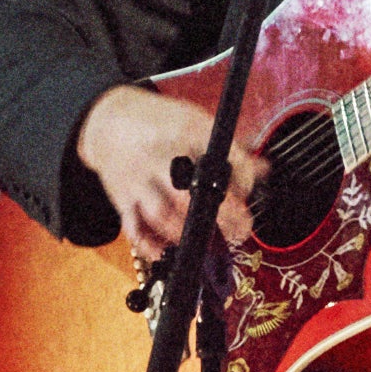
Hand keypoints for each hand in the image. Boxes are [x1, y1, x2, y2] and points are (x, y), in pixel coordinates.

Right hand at [75, 81, 265, 265]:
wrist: (107, 120)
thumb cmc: (159, 124)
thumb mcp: (196, 123)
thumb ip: (230, 149)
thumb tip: (262, 170)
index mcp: (185, 131)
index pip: (221, 156)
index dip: (242, 180)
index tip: (248, 196)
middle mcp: (160, 155)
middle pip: (191, 190)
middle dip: (221, 215)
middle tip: (240, 229)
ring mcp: (139, 178)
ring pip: (161, 213)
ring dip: (188, 233)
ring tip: (208, 242)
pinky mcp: (122, 197)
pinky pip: (134, 227)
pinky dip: (150, 245)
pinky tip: (167, 252)